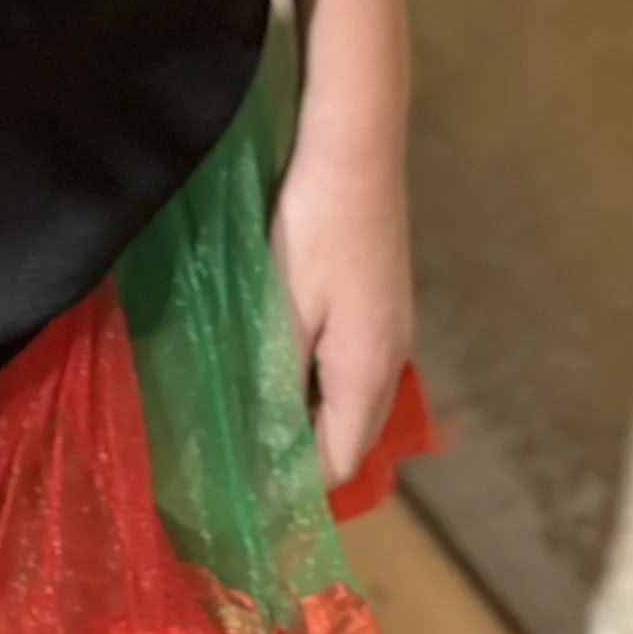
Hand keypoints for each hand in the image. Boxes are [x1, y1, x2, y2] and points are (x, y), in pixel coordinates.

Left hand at [268, 129, 414, 490]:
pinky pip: (351, 362)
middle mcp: (391, 358)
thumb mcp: (285, 309)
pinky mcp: (381, 296)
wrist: (355, 146)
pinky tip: (282, 357)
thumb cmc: (314, 228)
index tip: (241, 487)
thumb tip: (266, 445)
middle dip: (302, 453)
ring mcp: (391, 325)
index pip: (337, 459)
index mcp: (368, 374)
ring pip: (350, 396)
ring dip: (309, 412)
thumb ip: (276, 379)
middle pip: (350, 433)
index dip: (293, 483)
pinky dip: (317, 376)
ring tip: (252, 410)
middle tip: (241, 453)